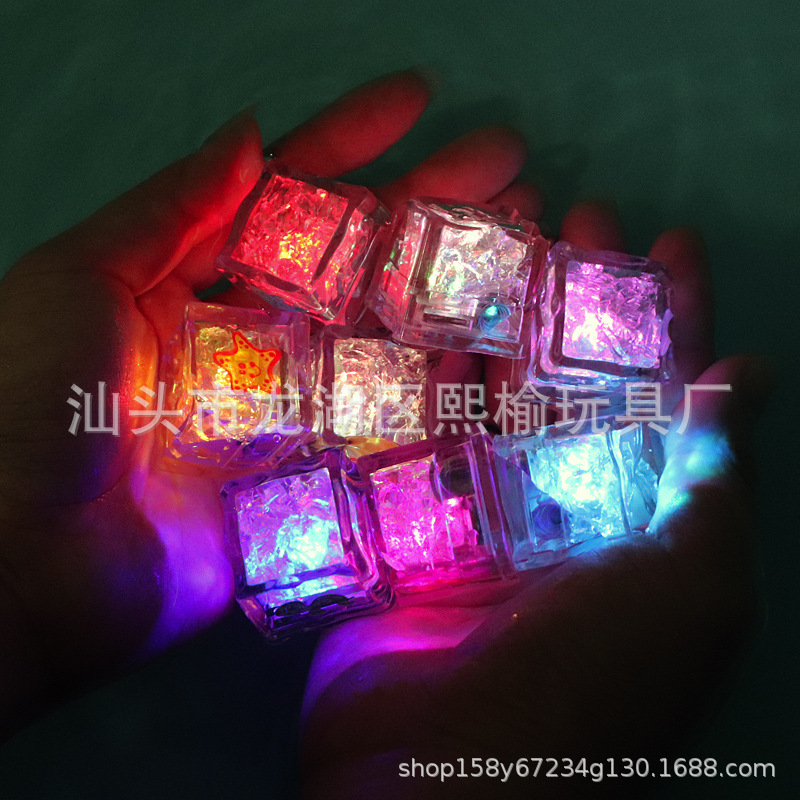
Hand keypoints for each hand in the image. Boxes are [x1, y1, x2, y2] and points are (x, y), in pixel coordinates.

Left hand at [0, 70, 534, 738]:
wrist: (26, 565)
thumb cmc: (33, 407)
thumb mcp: (79, 282)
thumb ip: (168, 211)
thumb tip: (253, 134)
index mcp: (203, 282)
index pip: (291, 198)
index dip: (352, 144)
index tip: (419, 101)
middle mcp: (261, 340)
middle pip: (362, 262)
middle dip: (434, 210)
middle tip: (512, 170)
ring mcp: (298, 410)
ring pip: (392, 338)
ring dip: (457, 291)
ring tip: (531, 245)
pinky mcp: (319, 476)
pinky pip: (394, 428)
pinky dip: (447, 390)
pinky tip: (501, 352)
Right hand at [300, 205, 767, 798]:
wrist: (441, 773)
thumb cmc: (585, 676)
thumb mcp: (685, 582)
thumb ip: (713, 479)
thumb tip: (752, 376)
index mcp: (635, 514)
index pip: (664, 391)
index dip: (670, 315)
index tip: (663, 241)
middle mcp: (560, 502)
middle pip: (569, 373)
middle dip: (574, 295)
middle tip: (565, 214)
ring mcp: (477, 507)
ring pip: (488, 391)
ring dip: (494, 318)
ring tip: (490, 241)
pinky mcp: (406, 517)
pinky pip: (411, 431)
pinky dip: (412, 377)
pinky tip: (411, 316)